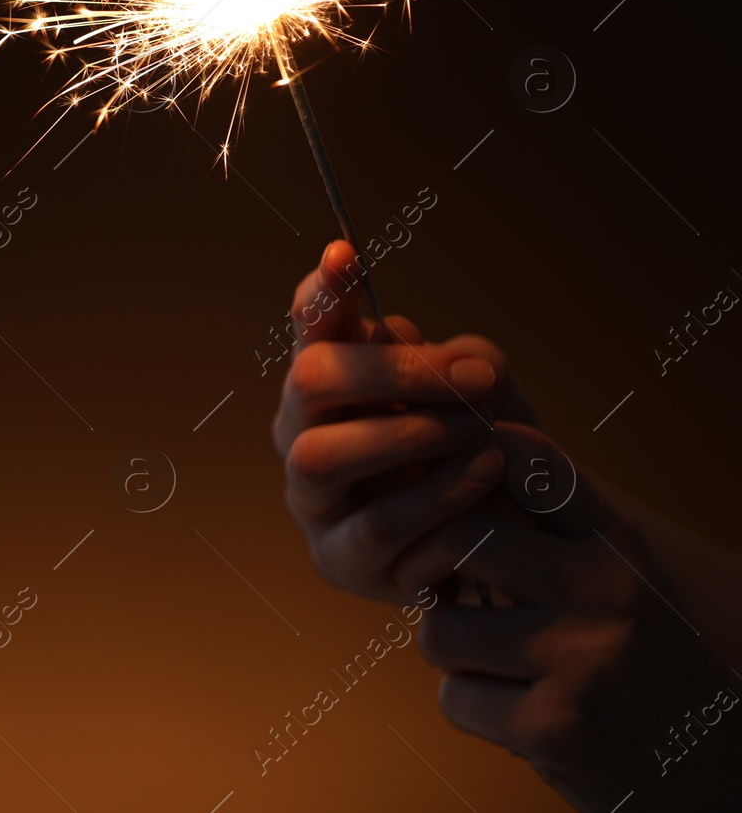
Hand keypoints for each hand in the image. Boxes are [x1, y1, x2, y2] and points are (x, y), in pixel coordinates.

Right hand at [271, 241, 537, 601]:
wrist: (510, 545)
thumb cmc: (480, 454)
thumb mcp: (481, 394)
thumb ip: (451, 358)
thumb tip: (400, 335)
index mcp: (331, 383)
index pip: (311, 323)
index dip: (322, 290)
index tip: (345, 253)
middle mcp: (303, 434)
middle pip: (309, 382)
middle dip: (393, 372)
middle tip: (476, 377)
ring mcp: (314, 501)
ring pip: (323, 458)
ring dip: (407, 438)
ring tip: (480, 434)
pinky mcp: (342, 562)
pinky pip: (374, 527)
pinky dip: (434, 499)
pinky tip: (485, 478)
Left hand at [400, 432, 741, 809]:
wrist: (707, 767)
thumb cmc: (636, 659)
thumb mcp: (612, 577)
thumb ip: (543, 529)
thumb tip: (442, 469)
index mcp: (617, 542)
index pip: (529, 458)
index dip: (467, 459)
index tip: (445, 493)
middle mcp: (606, 587)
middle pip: (461, 535)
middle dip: (425, 568)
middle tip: (434, 593)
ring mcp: (583, 657)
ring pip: (441, 630)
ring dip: (451, 656)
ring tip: (499, 668)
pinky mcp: (556, 725)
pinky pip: (455, 698)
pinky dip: (470, 711)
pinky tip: (520, 718)